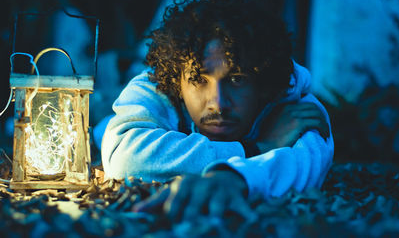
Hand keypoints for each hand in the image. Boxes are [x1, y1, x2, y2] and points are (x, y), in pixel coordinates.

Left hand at [132, 171, 255, 221]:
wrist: (221, 179)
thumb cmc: (192, 191)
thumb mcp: (174, 192)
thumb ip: (155, 203)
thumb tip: (133, 213)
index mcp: (183, 185)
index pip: (173, 206)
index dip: (171, 221)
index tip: (171, 232)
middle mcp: (201, 185)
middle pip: (193, 209)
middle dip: (191, 223)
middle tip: (188, 233)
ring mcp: (219, 191)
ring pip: (216, 207)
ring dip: (215, 219)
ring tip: (213, 228)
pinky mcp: (236, 197)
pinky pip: (242, 207)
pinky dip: (247, 215)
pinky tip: (251, 222)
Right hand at [256, 102, 329, 152]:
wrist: (261, 146)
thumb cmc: (266, 139)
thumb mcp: (272, 123)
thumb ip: (283, 118)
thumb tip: (294, 123)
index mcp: (283, 106)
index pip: (304, 104)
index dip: (313, 113)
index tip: (317, 122)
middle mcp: (289, 108)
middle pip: (313, 107)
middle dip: (321, 116)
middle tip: (323, 128)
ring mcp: (293, 114)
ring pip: (317, 114)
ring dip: (324, 123)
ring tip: (325, 133)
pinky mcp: (298, 123)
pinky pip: (317, 123)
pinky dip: (323, 129)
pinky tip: (324, 136)